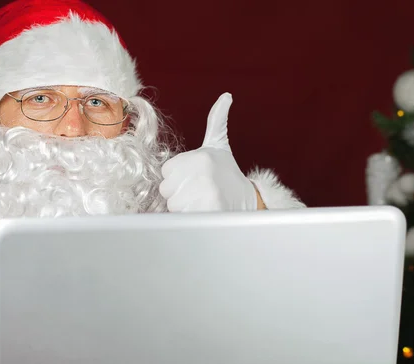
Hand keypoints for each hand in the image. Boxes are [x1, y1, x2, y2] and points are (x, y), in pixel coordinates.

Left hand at [159, 93, 258, 211]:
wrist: (247, 201)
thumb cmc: (227, 173)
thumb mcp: (220, 145)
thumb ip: (216, 120)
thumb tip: (226, 96)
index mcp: (199, 156)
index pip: (166, 171)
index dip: (176, 177)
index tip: (193, 177)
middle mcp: (201, 172)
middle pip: (166, 189)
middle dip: (178, 193)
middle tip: (198, 191)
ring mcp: (205, 193)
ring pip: (173, 204)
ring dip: (183, 206)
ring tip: (201, 201)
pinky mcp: (208, 212)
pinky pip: (183, 217)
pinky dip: (189, 217)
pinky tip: (202, 210)